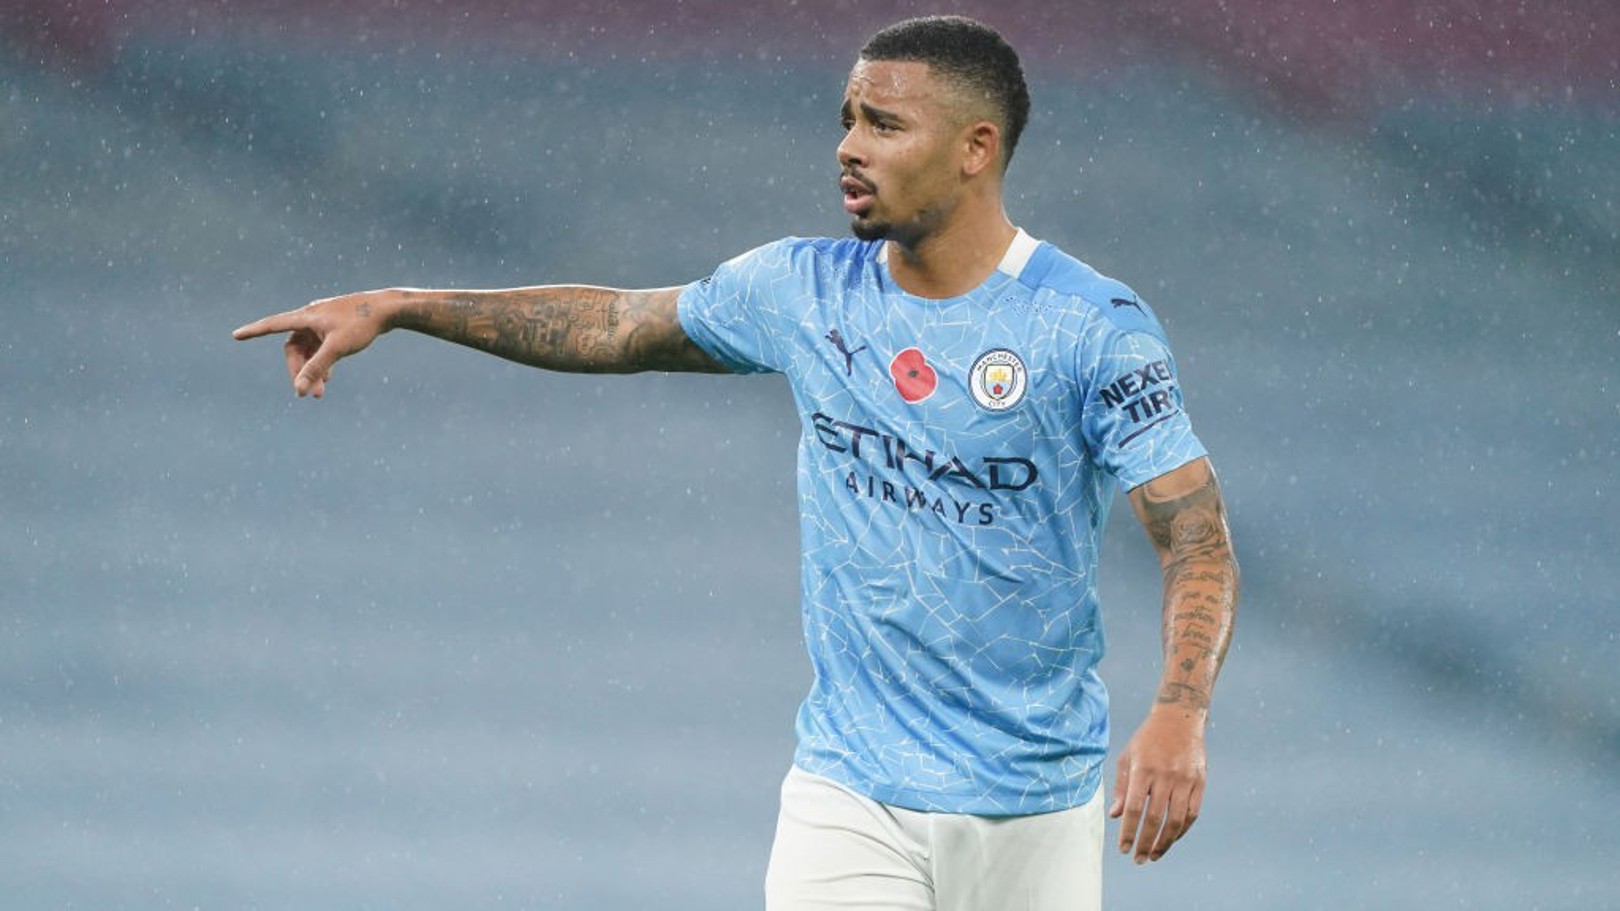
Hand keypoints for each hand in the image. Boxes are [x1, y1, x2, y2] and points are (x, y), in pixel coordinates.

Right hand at [232, 290, 396, 397]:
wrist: (388, 309)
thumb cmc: (362, 325)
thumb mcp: (337, 348)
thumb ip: (317, 368)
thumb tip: (300, 389)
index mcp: (306, 316)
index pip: (273, 324)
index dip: (254, 331)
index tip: (235, 335)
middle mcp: (310, 316)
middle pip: (294, 347)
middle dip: (299, 371)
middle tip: (307, 394)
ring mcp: (322, 321)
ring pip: (308, 350)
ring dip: (311, 370)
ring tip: (321, 392)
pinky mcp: (334, 326)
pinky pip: (319, 347)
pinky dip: (321, 362)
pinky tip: (329, 378)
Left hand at [1108, 708, 1206, 863]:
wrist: (1180, 718)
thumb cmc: (1147, 739)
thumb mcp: (1127, 757)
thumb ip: (1122, 787)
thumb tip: (1115, 816)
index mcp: (1143, 769)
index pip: (1135, 809)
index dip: (1129, 832)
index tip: (1123, 849)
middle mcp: (1165, 776)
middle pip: (1155, 819)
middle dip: (1146, 843)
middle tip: (1138, 859)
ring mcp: (1185, 780)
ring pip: (1176, 821)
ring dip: (1165, 843)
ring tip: (1154, 855)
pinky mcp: (1199, 783)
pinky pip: (1192, 814)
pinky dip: (1182, 830)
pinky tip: (1171, 839)